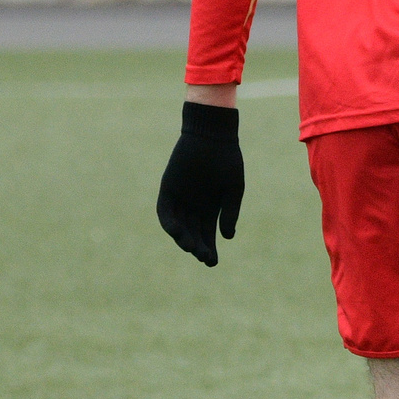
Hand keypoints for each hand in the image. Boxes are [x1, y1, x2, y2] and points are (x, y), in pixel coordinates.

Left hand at [157, 100, 243, 265]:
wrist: (212, 135)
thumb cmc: (227, 159)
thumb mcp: (233, 189)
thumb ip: (229, 212)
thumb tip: (227, 237)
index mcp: (210, 207)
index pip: (206, 234)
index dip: (209, 249)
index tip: (212, 263)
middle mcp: (192, 205)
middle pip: (192, 233)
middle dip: (198, 247)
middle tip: (204, 258)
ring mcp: (179, 198)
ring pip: (178, 225)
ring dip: (184, 238)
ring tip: (192, 248)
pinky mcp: (167, 189)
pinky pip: (165, 211)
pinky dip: (170, 223)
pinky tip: (179, 233)